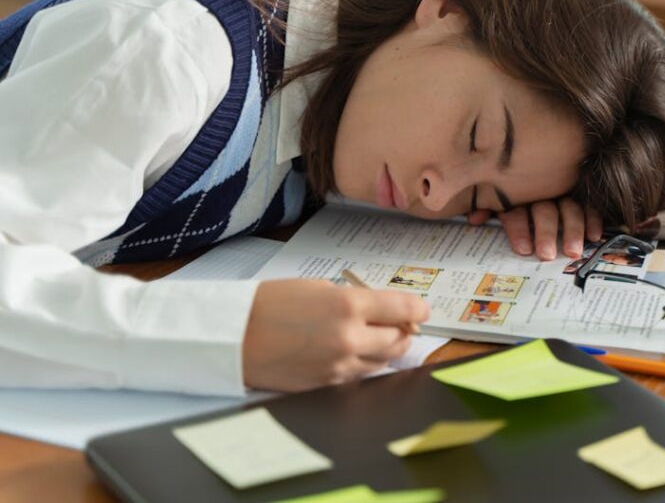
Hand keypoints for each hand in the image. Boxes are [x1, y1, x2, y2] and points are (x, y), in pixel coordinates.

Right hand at [242, 279, 429, 391]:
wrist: (233, 336)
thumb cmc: (270, 304)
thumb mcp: (318, 287)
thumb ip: (354, 299)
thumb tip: (380, 310)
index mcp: (348, 306)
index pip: (403, 309)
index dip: (418, 309)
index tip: (423, 310)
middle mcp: (350, 339)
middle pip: (399, 340)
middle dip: (403, 330)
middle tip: (399, 323)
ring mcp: (339, 366)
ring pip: (383, 361)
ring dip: (384, 349)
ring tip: (372, 336)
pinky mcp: (328, 385)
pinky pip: (359, 375)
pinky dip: (363, 364)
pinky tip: (351, 352)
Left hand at [468, 197, 602, 260]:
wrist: (532, 157)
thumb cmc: (503, 188)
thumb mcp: (491, 195)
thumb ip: (486, 206)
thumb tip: (474, 219)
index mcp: (516, 192)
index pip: (517, 209)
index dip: (519, 229)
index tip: (523, 250)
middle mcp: (539, 190)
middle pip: (544, 209)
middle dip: (546, 232)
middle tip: (547, 255)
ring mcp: (561, 191)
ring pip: (568, 207)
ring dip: (572, 229)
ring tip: (573, 252)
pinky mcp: (579, 195)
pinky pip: (587, 205)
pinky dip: (592, 218)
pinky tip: (594, 236)